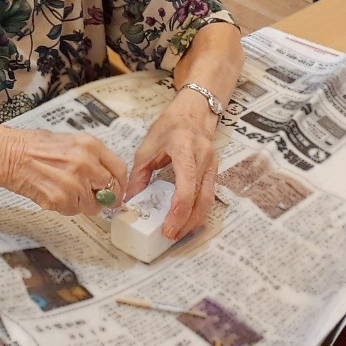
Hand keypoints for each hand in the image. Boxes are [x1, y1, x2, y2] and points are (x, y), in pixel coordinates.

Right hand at [2, 130, 127, 216]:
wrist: (10, 154)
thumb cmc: (35, 146)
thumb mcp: (71, 142)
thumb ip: (92, 158)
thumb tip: (108, 178)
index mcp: (90, 145)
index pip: (119, 169)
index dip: (120, 184)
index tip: (118, 191)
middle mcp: (85, 163)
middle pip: (109, 189)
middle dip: (102, 195)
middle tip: (91, 195)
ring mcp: (74, 183)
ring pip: (92, 205)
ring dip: (82, 203)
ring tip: (64, 190)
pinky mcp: (61, 199)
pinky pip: (74, 211)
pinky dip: (67, 207)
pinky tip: (54, 193)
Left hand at [126, 91, 218, 239]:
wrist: (194, 111)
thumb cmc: (170, 125)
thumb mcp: (148, 147)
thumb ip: (139, 175)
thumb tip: (130, 200)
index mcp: (184, 148)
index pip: (187, 184)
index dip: (179, 208)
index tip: (168, 225)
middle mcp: (203, 157)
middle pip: (201, 197)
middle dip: (186, 221)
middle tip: (171, 235)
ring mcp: (212, 164)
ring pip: (209, 200)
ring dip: (194, 220)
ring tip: (178, 232)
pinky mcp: (214, 171)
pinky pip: (210, 196)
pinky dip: (199, 211)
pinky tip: (188, 220)